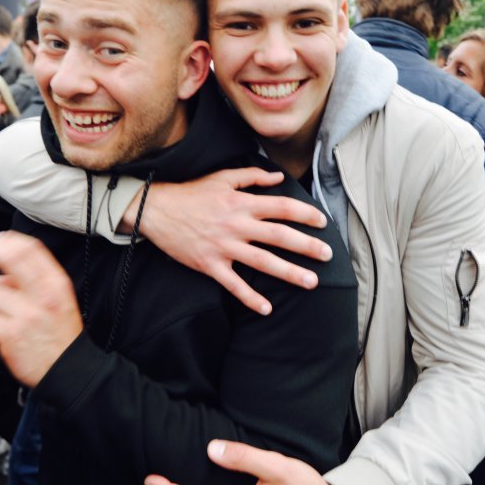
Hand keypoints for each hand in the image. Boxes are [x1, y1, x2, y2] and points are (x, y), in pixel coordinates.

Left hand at [0, 231, 83, 387]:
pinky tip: (9, 332)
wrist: (67, 369)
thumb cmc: (61, 332)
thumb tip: (10, 256)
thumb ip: (38, 277)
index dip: (8, 239)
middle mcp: (42, 296)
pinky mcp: (9, 334)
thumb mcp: (61, 298)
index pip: (30, 250)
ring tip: (12, 315)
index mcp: (57, 285)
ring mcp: (25, 315)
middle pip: (9, 260)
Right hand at [128, 168, 332, 314]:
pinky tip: (267, 308)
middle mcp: (237, 225)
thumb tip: (278, 176)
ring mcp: (224, 247)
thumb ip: (252, 175)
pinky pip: (234, 285)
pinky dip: (250, 298)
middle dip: (307, 246)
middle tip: (328, 255)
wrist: (156, 211)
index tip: (323, 222)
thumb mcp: (222, 177)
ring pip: (263, 262)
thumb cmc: (192, 193)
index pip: (281, 207)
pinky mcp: (210, 265)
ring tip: (311, 282)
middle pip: (279, 236)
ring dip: (289, 273)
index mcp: (242, 203)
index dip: (305, 214)